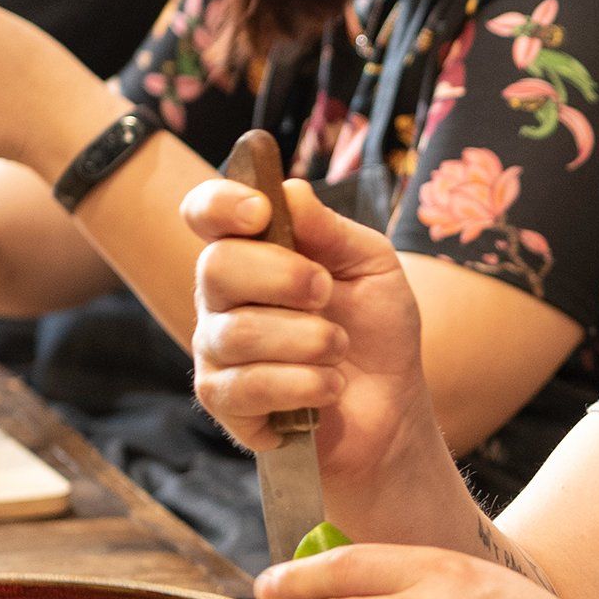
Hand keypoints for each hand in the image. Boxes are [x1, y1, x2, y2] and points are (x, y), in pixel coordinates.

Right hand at [184, 175, 436, 473]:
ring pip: (238, 331)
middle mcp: (222, 296)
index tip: (261, 211)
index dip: (220, 204)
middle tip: (327, 293)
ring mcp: (216, 349)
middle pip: (216, 267)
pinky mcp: (224, 402)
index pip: (206, 213)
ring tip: (338, 350)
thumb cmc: (376, 330)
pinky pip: (247, 386)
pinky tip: (329, 387)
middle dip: (285, 277)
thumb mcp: (373, 267)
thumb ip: (332, 230)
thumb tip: (291, 192)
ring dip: (309, 340)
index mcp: (252, 250)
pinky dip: (304, 384)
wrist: (392, 406)